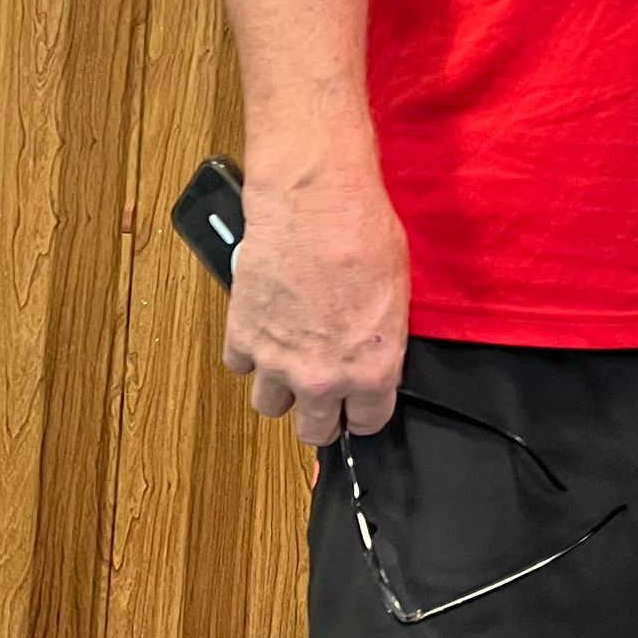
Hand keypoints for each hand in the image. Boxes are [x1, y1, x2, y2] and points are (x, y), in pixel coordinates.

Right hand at [223, 165, 411, 444]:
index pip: (367, 422)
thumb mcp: (397, 294)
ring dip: (281, 389)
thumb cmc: (363, 238)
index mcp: (371, 371)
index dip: (364, 413)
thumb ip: (381, 339)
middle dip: (321, 416)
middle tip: (324, 396)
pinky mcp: (242, 337)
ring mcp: (277, 362)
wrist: (314, 207)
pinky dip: (250, 354)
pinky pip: (240, 366)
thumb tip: (374, 349)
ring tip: (290, 364)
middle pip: (314, 430)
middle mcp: (322, 378)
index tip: (359, 407)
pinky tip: (265, 331)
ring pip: (270, 406)